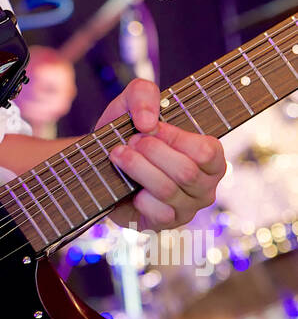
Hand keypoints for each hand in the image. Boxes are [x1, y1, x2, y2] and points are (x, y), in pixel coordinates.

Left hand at [95, 78, 226, 231]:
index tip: (148, 127)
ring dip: (138, 169)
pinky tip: (128, 187)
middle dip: (152, 153)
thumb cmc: (130, 128)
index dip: (174, 138)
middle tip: (130, 141)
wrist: (105, 158)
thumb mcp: (134, 100)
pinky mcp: (166, 225)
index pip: (206, 151)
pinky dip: (139, 197)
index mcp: (211, 157)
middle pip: (186, 172)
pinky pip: (159, 214)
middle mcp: (206, 185)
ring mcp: (188, 208)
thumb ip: (144, 93)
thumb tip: (148, 123)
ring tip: (119, 155)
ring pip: (169, 191)